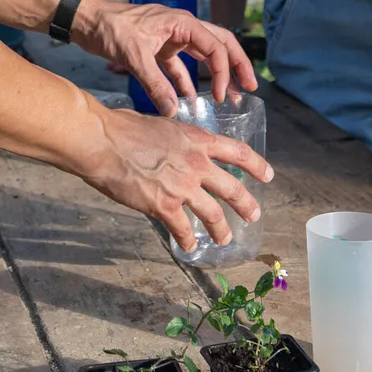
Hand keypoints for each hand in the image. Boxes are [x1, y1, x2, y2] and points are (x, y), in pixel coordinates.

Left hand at [71, 0, 258, 115]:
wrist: (87, 21)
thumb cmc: (110, 28)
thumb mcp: (135, 57)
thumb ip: (156, 85)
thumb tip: (174, 112)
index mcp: (182, 23)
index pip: (216, 46)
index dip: (224, 72)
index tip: (223, 96)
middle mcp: (182, 28)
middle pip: (220, 45)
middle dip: (237, 65)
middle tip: (250, 87)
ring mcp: (171, 37)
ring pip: (203, 55)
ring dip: (216, 75)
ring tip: (228, 97)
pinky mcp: (159, 48)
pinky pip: (181, 67)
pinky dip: (188, 83)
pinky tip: (190, 101)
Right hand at [77, 105, 273, 249]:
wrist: (103, 142)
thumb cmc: (123, 128)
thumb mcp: (162, 124)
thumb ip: (176, 138)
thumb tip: (174, 144)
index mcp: (197, 139)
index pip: (238, 152)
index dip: (257, 165)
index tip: (268, 175)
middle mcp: (197, 163)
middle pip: (233, 188)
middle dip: (247, 205)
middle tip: (254, 215)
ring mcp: (182, 186)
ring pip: (213, 214)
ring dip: (221, 229)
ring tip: (225, 239)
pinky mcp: (164, 206)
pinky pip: (183, 229)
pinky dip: (188, 240)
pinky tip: (189, 246)